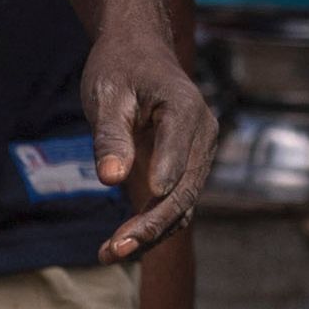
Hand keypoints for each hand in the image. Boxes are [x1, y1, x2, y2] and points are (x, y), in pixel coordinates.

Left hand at [83, 23, 213, 264]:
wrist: (137, 54)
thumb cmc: (120, 68)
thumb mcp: (106, 94)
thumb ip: (110, 135)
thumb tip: (110, 179)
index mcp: (185, 109)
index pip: (180, 147)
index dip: (167, 173)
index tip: (149, 196)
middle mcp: (201, 136)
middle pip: (184, 189)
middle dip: (153, 222)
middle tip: (117, 248)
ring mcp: (195, 158)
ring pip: (180, 206)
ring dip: (150, 234)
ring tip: (109, 254)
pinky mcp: (182, 173)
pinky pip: (171, 207)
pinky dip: (148, 228)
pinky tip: (115, 248)